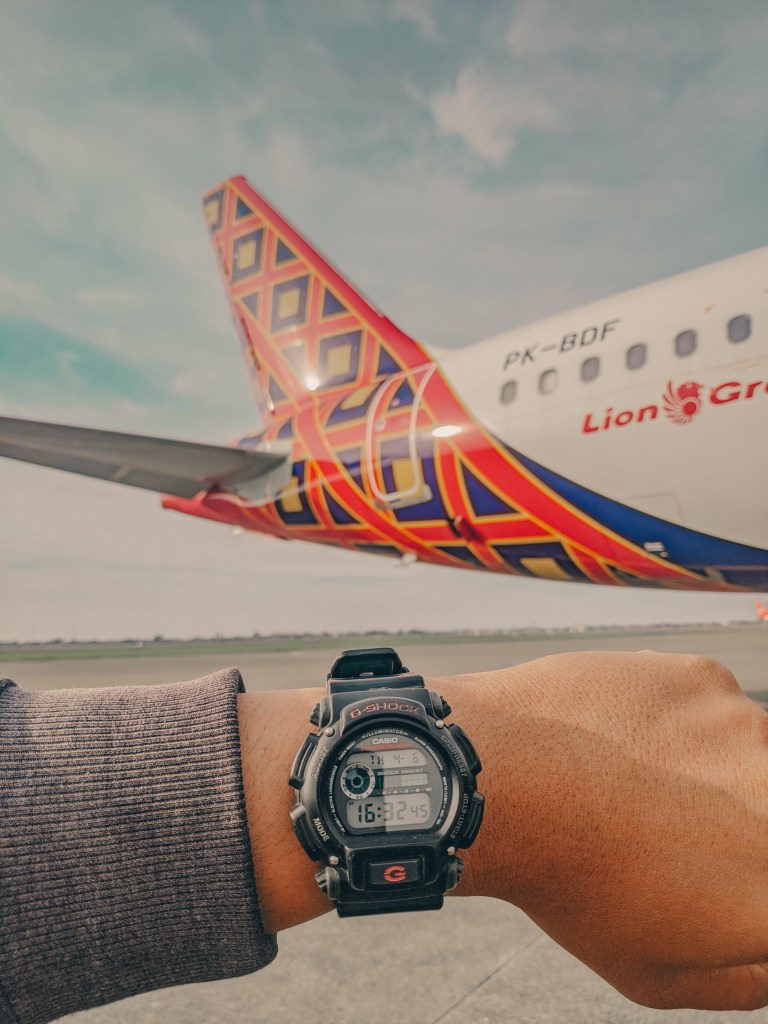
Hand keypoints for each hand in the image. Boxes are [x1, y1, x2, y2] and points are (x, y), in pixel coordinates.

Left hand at [438, 651, 767, 1010]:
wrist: (505, 783)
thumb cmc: (572, 885)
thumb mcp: (655, 975)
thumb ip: (743, 982)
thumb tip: (767, 962)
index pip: (765, 876)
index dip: (734, 873)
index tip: (697, 864)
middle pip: (762, 806)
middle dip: (732, 821)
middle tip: (663, 826)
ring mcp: (748, 731)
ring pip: (744, 751)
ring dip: (708, 767)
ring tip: (632, 781)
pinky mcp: (707, 679)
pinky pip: (705, 705)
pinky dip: (672, 721)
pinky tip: (620, 739)